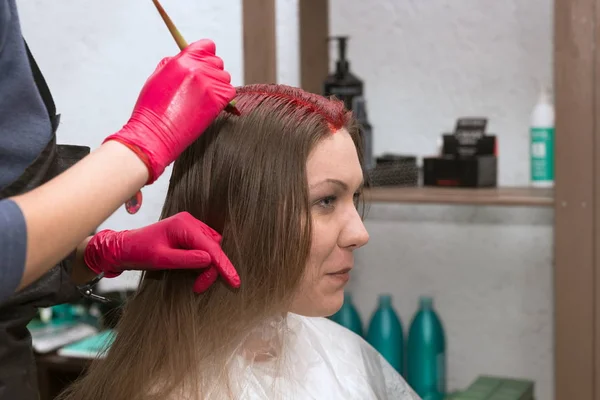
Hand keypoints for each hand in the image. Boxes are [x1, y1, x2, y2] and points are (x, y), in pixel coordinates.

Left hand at [84, 212, 239, 292]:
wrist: (123, 248)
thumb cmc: (138, 253)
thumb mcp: (160, 260)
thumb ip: (186, 260)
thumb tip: (209, 261)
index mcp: (183, 225)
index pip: (211, 247)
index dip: (223, 265)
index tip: (234, 282)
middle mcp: (190, 222)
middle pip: (213, 247)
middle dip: (212, 269)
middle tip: (199, 287)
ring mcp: (189, 226)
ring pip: (211, 247)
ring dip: (208, 266)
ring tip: (197, 282)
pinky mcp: (187, 233)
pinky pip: (204, 246)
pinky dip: (204, 260)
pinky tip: (196, 271)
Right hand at [103, 39, 235, 183]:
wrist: (155, 134)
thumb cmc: (152, 110)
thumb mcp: (157, 77)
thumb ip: (175, 64)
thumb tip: (187, 61)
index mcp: (182, 60)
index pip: (207, 45)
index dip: (206, 54)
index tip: (204, 63)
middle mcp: (198, 69)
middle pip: (217, 62)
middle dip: (211, 71)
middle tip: (201, 86)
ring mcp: (209, 85)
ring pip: (225, 78)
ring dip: (218, 85)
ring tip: (203, 98)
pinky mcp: (217, 101)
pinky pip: (230, 93)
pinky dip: (224, 98)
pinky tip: (211, 104)